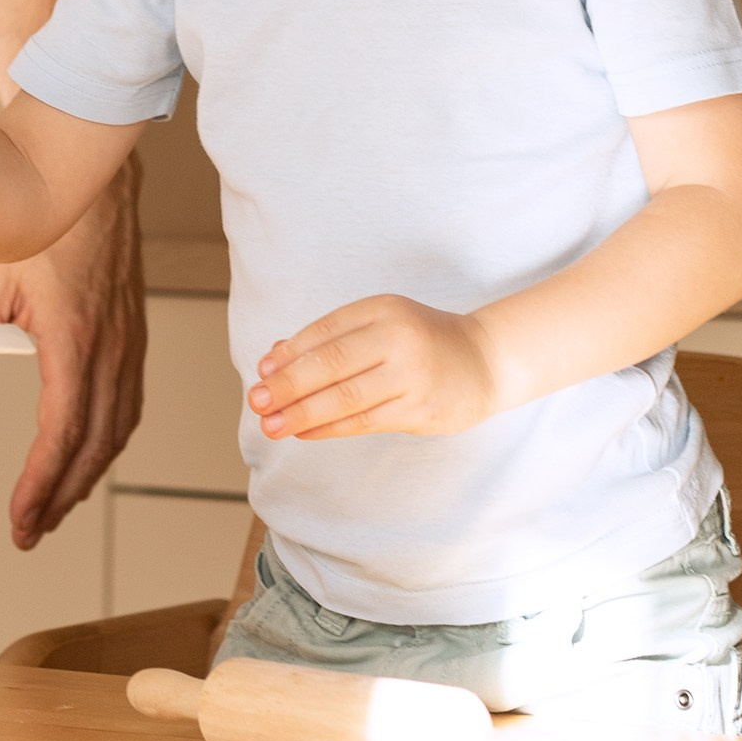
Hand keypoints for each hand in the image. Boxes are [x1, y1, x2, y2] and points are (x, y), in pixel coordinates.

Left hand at [0, 157, 143, 546]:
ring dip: (86, 477)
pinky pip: (129, 405)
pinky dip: (108, 442)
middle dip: (61, 497)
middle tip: (31, 530)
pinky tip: (88, 456)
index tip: (19, 518)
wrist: (91, 187)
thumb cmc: (40, 229)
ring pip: (117, 432)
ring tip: (54, 506)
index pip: (61, 435)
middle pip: (93, 448)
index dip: (40, 485)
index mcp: (74, 340)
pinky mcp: (135, 338)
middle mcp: (112, 350)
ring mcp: (130, 345)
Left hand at [251, 293, 498, 440]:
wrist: (484, 361)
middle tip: (257, 401)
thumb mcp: (380, 323)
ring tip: (272, 425)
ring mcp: (411, 375)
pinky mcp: (419, 410)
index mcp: (383, 308)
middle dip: (288, 385)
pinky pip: (363, 421)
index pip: (325, 330)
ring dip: (302, 414)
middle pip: (331, 364)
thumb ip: (332, 338)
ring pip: (345, 398)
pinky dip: (328, 428)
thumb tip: (274, 358)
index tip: (262, 371)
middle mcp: (398, 337)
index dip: (290, 352)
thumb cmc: (420, 340)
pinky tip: (304, 432)